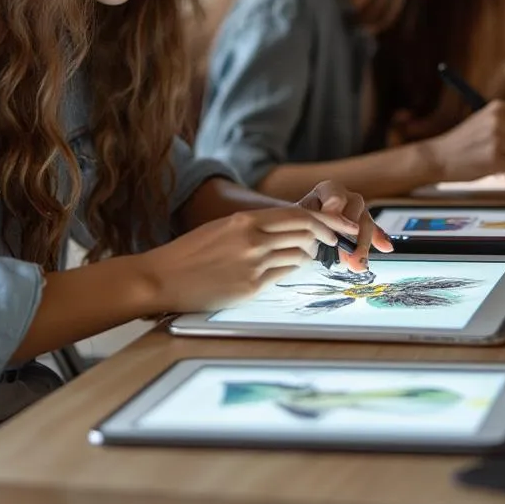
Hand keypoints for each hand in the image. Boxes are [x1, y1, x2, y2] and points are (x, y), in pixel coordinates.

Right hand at [139, 205, 356, 312]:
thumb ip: (254, 226)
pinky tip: (281, 269)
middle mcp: (253, 240)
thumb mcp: (223, 227)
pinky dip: (287, 270)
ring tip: (301, 255)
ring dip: (306, 255)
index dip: (326, 221)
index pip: (298, 215)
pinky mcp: (250, 288)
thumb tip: (288, 231)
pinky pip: (282, 276)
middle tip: (332, 242)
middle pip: (306, 234)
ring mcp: (253, 265)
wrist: (163, 277)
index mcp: (246, 220)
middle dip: (324, 237)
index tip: (341, 226)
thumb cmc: (191, 252)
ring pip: (299, 256)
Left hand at [298, 179, 391, 270]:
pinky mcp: (363, 225)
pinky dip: (379, 239)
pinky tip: (386, 248)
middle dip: (352, 235)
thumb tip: (320, 233)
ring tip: (358, 264)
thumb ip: (310, 221)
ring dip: (363, 245)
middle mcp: (346, 196)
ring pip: (366, 222)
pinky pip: (375, 230)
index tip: (331, 228)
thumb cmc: (298, 221)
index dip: (334, 212)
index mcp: (328, 189)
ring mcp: (357, 210)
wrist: (299, 226)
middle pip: (356, 209)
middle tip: (345, 256)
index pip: (336, 196)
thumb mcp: (299, 218)